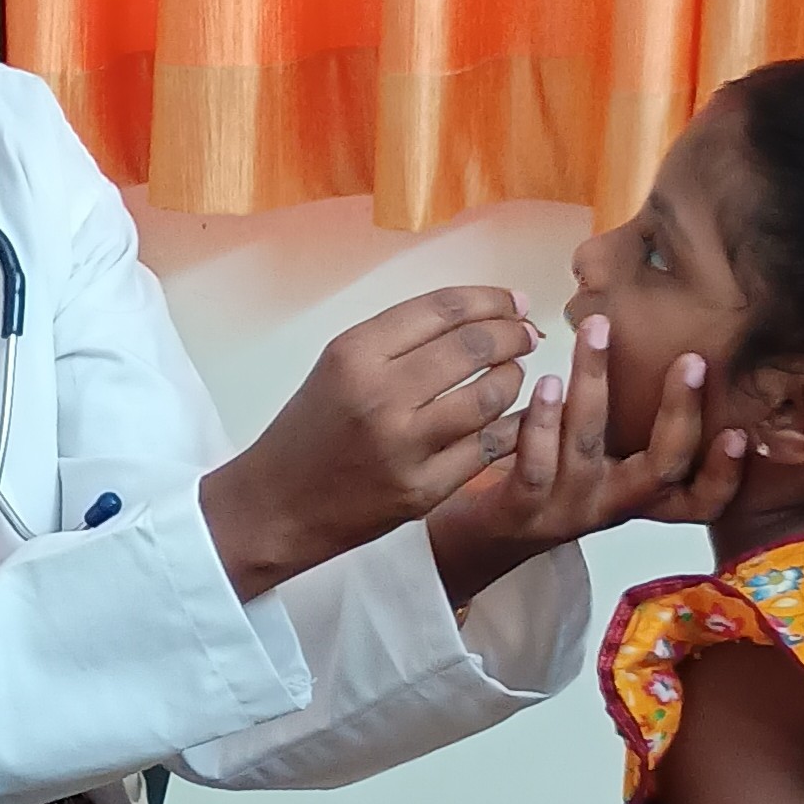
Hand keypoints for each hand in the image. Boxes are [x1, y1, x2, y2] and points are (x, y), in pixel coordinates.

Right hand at [200, 287, 536, 600]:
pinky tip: (512, 417)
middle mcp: (380, 395)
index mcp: (354, 354)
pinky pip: (489, 447)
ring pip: (490, 395)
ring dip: (514, 377)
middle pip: (474, 346)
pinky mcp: (423, 489)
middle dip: (514, 334)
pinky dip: (512, 426)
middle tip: (526, 335)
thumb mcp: (338, 366)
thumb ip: (400, 339)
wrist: (277, 505)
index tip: (514, 301)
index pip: (443, 308)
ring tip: (513, 373)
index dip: (492, 299)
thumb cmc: (311, 429)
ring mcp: (404, 446)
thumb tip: (482, 313)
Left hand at [426, 317, 745, 604]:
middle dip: (680, 413)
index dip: (726, 475)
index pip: (701, 503)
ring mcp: (566, 509)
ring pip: (588, 448)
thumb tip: (672, 347)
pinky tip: (546, 383)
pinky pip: (535, 466)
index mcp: (638, 497)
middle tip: (692, 360)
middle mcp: (611, 506)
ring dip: (594, 386)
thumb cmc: (554, 475)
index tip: (741, 431)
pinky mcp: (521, 509)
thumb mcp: (605, 460)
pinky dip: (541, 422)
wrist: (489, 531)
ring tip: (596, 336)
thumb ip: (635, 426)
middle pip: (661, 469)